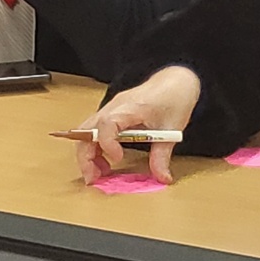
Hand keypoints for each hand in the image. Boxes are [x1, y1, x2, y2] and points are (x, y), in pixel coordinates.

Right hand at [75, 65, 200, 184]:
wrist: (174, 82)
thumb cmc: (173, 99)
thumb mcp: (171, 130)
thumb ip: (162, 155)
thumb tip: (162, 178)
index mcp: (130, 107)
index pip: (107, 122)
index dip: (107, 143)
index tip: (118, 159)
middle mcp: (114, 107)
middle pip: (87, 129)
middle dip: (85, 156)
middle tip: (93, 179)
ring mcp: (110, 110)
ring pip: (86, 131)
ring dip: (87, 153)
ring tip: (99, 174)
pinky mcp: (111, 114)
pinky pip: (95, 131)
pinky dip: (95, 148)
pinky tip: (106, 163)